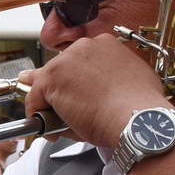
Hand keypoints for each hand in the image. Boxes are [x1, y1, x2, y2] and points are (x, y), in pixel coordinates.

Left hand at [17, 33, 166, 148]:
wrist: (138, 119)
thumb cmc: (139, 108)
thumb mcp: (128, 85)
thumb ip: (106, 82)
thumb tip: (89, 95)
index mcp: (106, 45)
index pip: (79, 62)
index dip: (75, 83)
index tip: (77, 96)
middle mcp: (85, 46)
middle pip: (61, 70)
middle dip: (62, 92)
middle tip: (69, 113)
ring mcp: (66, 60)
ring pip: (47, 84)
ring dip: (51, 105)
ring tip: (64, 123)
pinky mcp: (52, 78)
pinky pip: (34, 98)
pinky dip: (38, 115)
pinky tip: (51, 129)